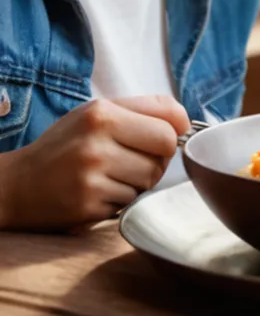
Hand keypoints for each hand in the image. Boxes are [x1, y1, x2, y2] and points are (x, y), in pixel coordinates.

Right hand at [0, 95, 189, 230]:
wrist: (16, 185)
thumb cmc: (65, 146)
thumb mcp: (97, 113)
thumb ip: (144, 110)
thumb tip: (187, 122)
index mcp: (102, 113)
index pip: (168, 127)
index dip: (171, 137)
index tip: (162, 142)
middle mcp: (96, 141)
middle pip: (162, 156)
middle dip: (154, 162)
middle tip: (131, 161)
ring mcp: (92, 175)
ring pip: (148, 182)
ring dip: (136, 183)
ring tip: (108, 176)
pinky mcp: (88, 205)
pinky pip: (128, 203)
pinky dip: (118, 200)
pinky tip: (96, 192)